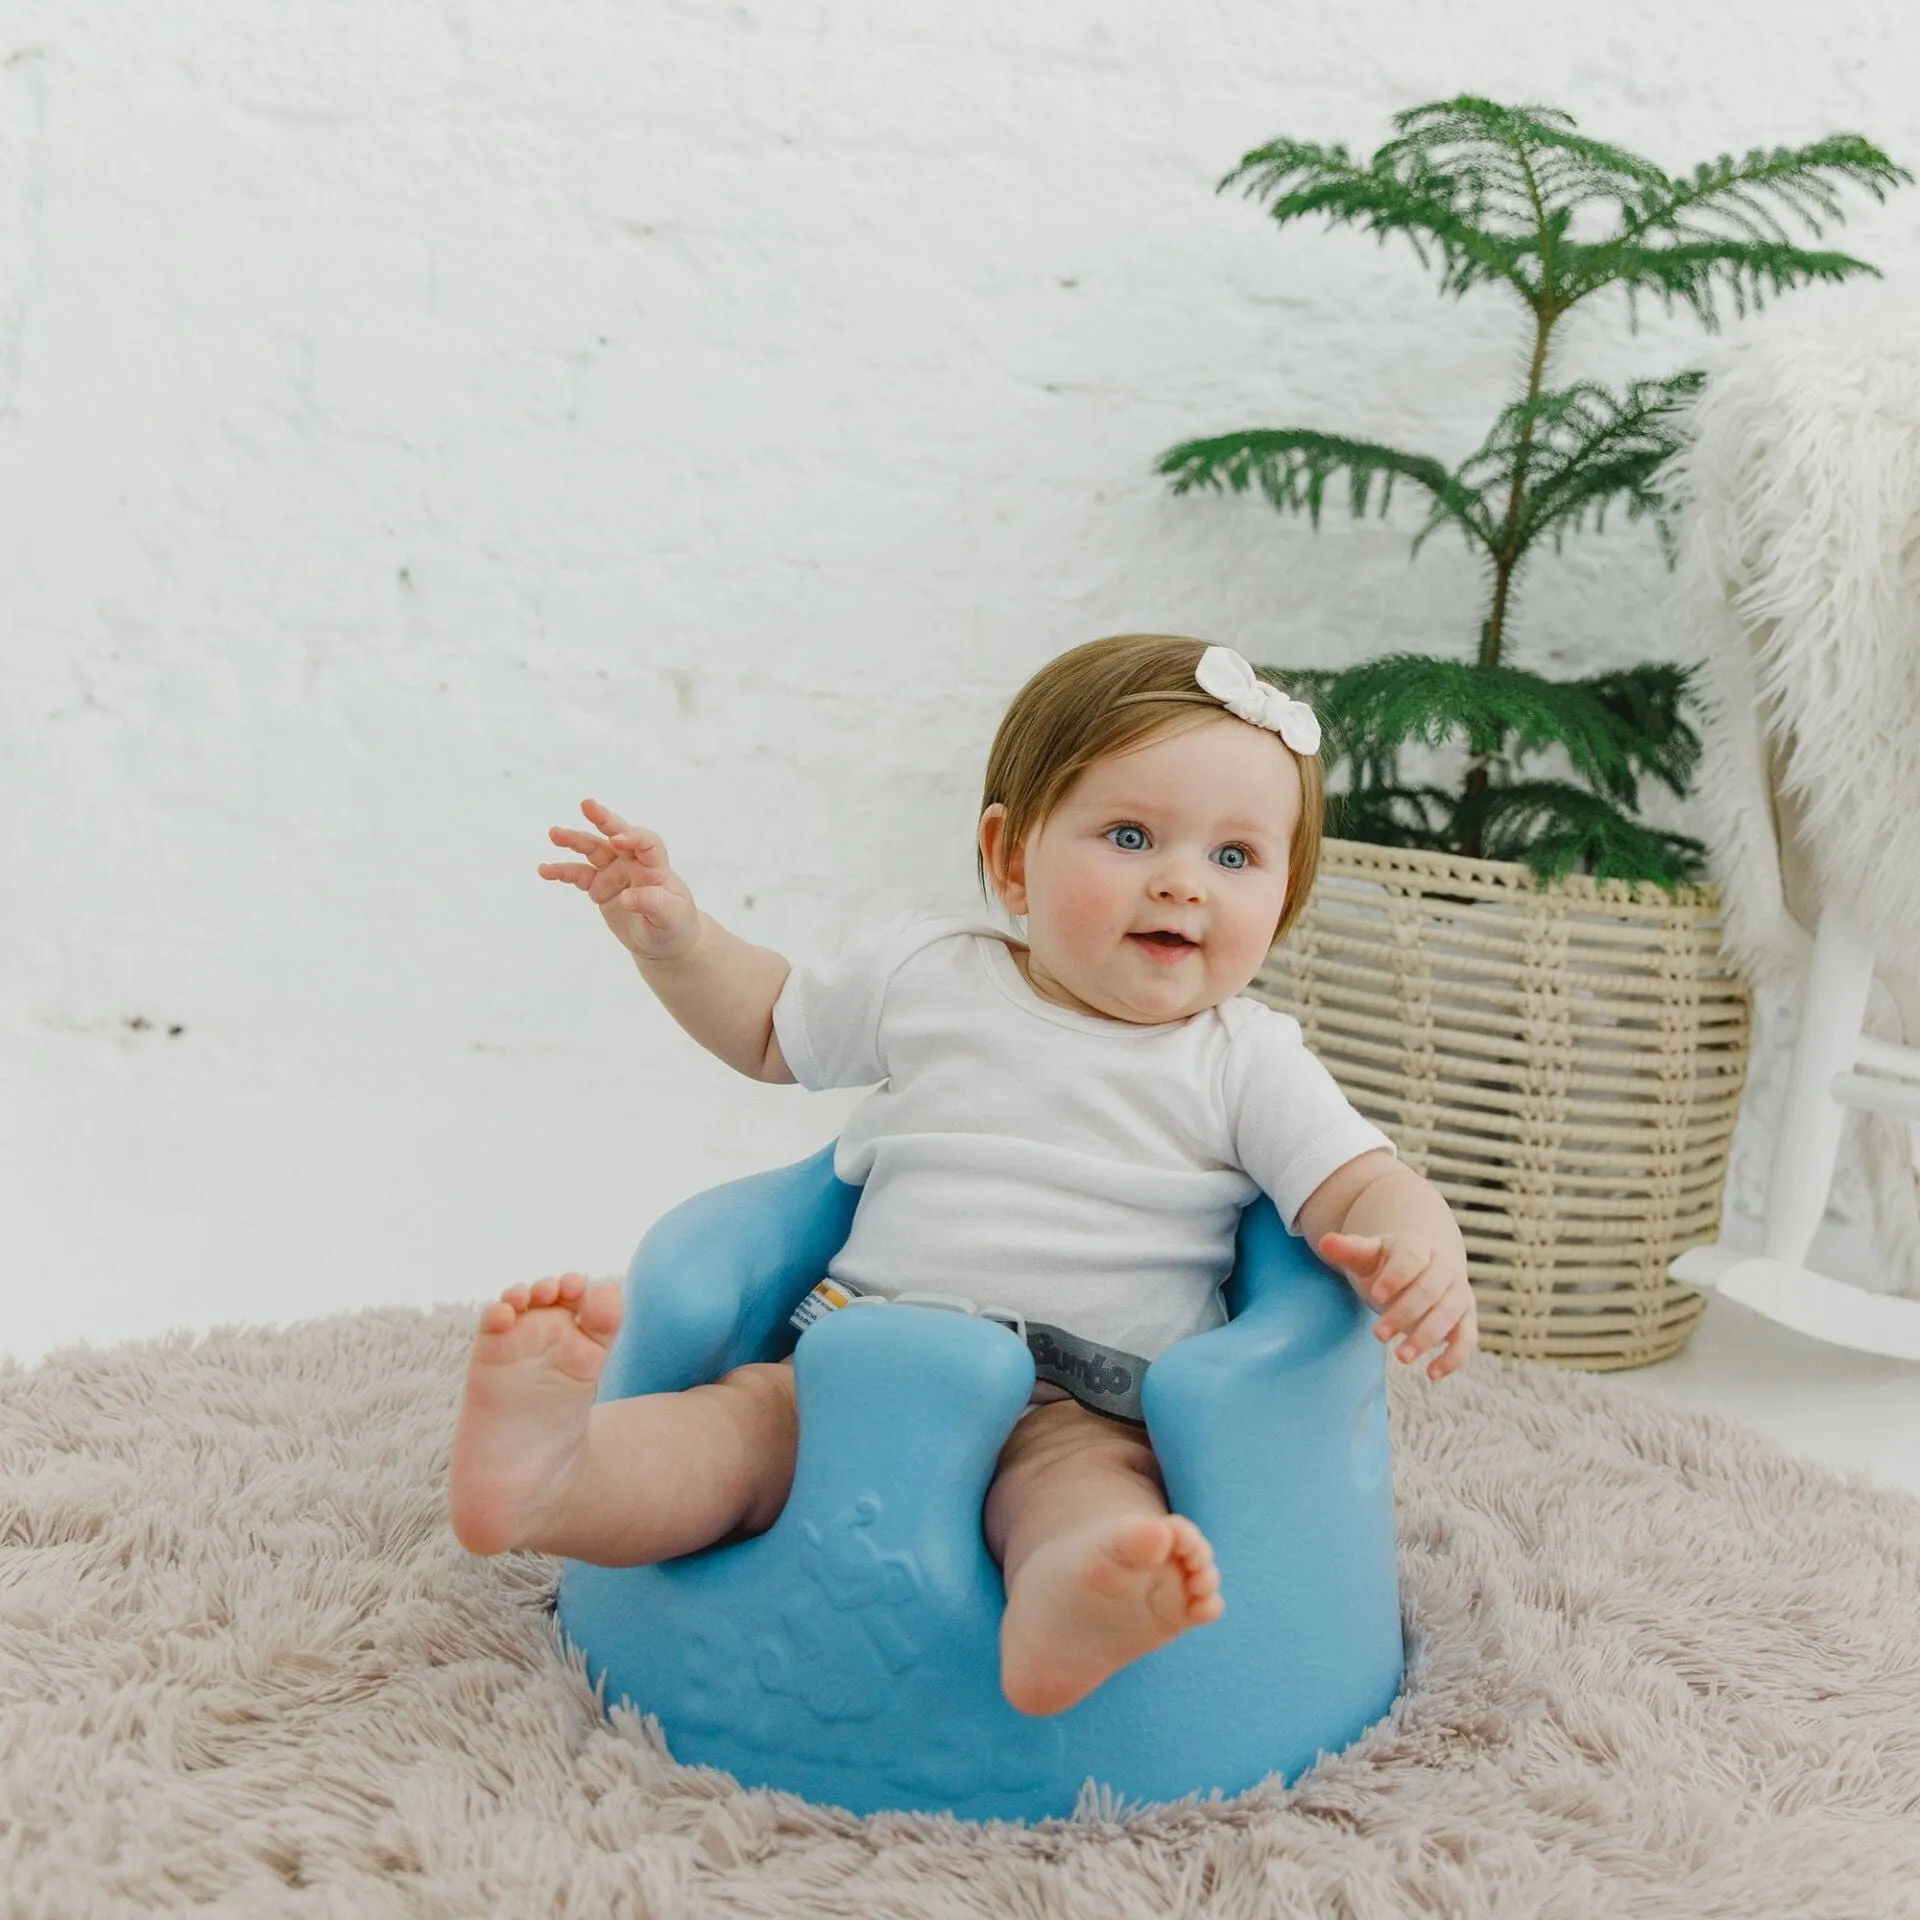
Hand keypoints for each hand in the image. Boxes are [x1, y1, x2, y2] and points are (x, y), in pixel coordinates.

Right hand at [538, 799, 700, 962]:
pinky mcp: (599, 886)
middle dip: (603, 820)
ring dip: (575, 841)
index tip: (617, 840)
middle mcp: (633, 863)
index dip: (633, 838)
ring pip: (593, 850)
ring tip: (554, 834)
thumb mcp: (671, 918)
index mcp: (656, 866)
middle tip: (587, 805)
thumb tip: (626, 898)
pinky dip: (562, 872)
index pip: (646, 843)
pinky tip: (545, 870)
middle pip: (617, 835)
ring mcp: (614, 872)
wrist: (663, 940)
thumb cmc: (675, 925)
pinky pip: (578, 875)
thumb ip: (653, 904)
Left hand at [1316, 1231, 1476, 1380]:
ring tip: (1400, 1357)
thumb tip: (1324, 1242)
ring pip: (1449, 1314)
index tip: (1376, 1294)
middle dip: (1405, 1313)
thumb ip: (1349, 1250)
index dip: (1395, 1276)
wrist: (1424, 1263)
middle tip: (1378, 1335)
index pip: (1411, 1257)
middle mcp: (1444, 1267)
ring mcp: (1458, 1292)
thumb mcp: (1368, 1255)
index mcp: (1418, 1246)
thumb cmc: (1388, 1263)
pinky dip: (1454, 1357)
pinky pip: (1467, 1338)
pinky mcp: (1466, 1318)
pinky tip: (1431, 1374)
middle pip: (1430, 1289)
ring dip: (1427, 1337)